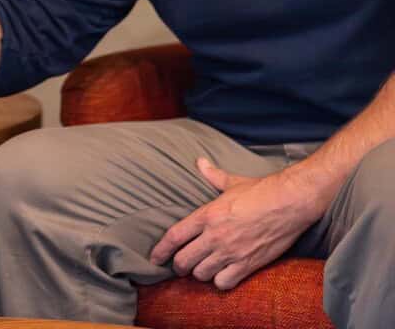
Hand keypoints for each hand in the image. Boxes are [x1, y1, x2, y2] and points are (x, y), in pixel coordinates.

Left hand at [148, 157, 319, 289]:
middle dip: (178, 266)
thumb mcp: (232, 182)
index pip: (174, 237)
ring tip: (200, 270)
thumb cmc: (261, 190)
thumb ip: (212, 175)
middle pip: (184, 260)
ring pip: (202, 274)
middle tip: (179, 267)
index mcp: (207, 215)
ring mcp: (231, 252)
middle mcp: (215, 236)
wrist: (290, 202)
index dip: (161, 250)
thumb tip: (200, 162)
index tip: (155, 257)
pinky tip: (221, 276)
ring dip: (198, 274)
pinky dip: (219, 282)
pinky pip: (224, 283)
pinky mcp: (248, 264)